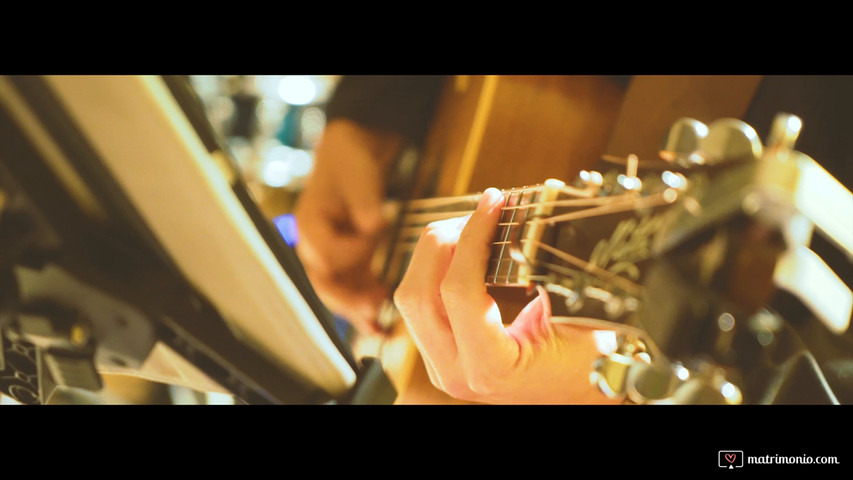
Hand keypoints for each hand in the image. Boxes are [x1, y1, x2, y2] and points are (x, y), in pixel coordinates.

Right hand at [294, 120, 402, 335]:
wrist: (355, 150)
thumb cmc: (351, 159)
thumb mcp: (359, 176)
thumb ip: (365, 204)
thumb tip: (374, 226)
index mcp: (309, 224)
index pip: (325, 254)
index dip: (352, 250)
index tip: (377, 231)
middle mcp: (314, 244)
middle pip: (325, 284)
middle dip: (349, 300)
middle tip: (374, 307)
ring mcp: (332, 255)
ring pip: (340, 293)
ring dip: (358, 310)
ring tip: (380, 327)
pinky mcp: (350, 260)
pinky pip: (354, 288)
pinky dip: (365, 305)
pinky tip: (380, 325)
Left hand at [393, 188, 615, 403]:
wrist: (587, 391)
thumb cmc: (592, 358)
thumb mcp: (581, 313)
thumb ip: (550, 270)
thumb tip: (531, 215)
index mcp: (491, 367)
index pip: (459, 291)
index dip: (472, 237)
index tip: (493, 202)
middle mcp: (456, 372)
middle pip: (418, 293)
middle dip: (443, 241)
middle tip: (480, 213)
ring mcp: (442, 366)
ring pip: (410, 297)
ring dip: (434, 253)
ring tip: (472, 227)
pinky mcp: (439, 354)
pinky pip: (420, 304)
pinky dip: (435, 269)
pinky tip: (464, 249)